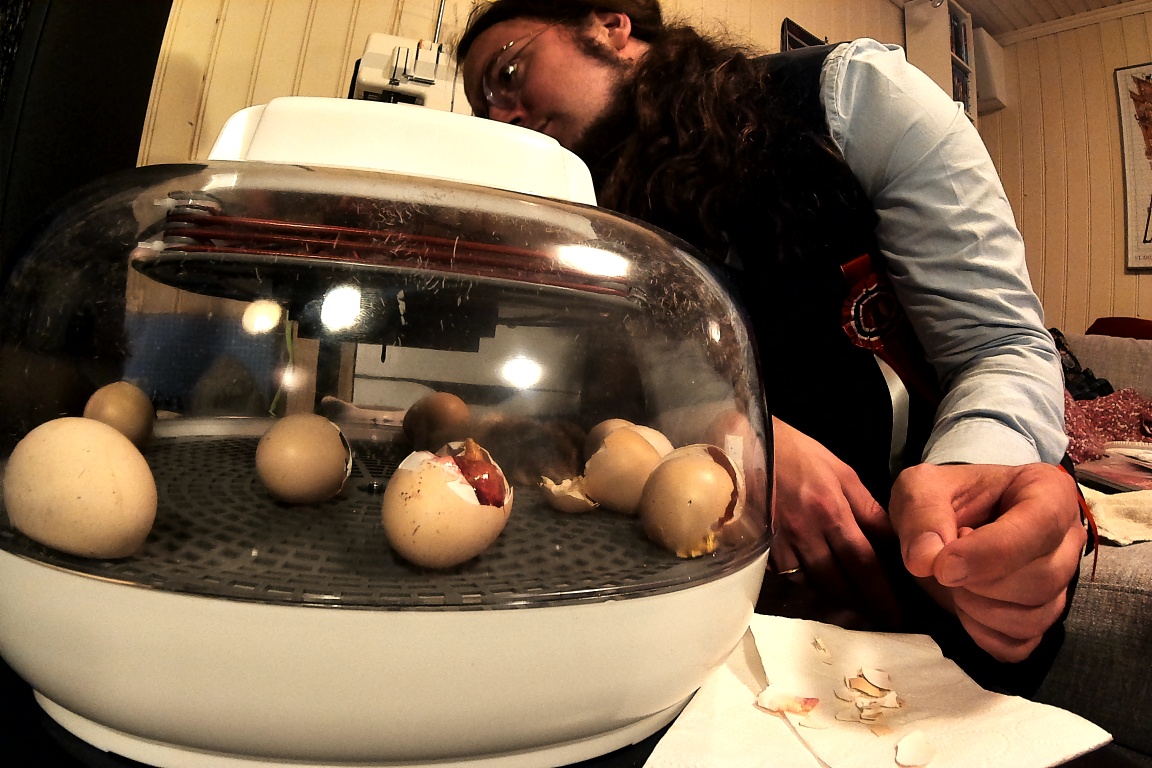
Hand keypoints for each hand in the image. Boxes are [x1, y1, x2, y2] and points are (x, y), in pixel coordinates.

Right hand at [769, 417, 897, 620]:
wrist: (747, 445)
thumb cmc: (799, 455)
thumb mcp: (842, 472)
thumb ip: (867, 507)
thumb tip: (893, 539)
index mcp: (831, 510)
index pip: (863, 560)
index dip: (880, 591)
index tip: (896, 612)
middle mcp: (806, 531)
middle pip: (837, 581)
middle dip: (860, 604)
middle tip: (879, 619)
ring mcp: (780, 541)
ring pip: (811, 584)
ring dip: (835, 600)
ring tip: (854, 611)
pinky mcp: (761, 546)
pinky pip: (788, 576)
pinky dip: (806, 587)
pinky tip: (818, 591)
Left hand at [889, 463, 1085, 661]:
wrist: (945, 521)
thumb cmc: (943, 497)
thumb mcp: (920, 488)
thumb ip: (921, 515)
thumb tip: (926, 561)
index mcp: (1048, 491)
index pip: (1039, 527)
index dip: (989, 554)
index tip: (944, 565)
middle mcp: (1067, 538)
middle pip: (1041, 580)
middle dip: (979, 583)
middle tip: (946, 564)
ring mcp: (1061, 582)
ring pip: (1035, 618)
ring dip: (978, 609)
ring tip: (955, 580)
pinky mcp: (1042, 617)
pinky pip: (1021, 644)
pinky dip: (983, 633)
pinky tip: (964, 607)